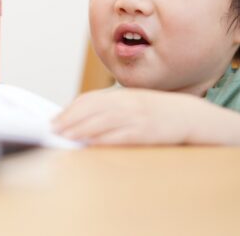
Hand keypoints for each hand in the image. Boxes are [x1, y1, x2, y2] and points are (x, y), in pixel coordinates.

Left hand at [52, 88, 198, 145]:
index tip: (54, 120)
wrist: (188, 115)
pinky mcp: (145, 132)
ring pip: (102, 122)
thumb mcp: (132, 104)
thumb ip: (109, 109)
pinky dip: (103, 140)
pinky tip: (91, 144)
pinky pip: (120, 136)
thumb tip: (80, 120)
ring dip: (81, 130)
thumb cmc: (155, 111)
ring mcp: (136, 117)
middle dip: (69, 120)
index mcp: (120, 95)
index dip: (69, 110)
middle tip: (52, 130)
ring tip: (65, 137)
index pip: (89, 100)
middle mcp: (126, 103)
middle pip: (91, 110)